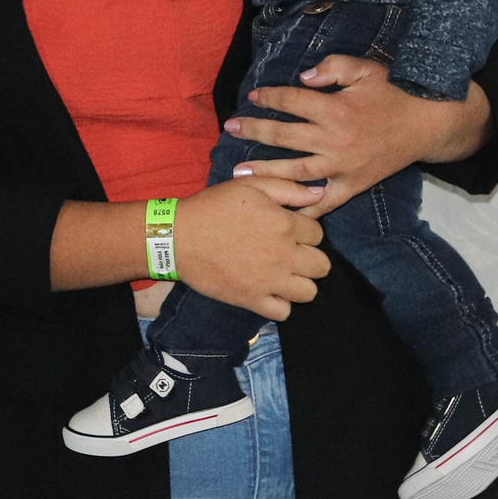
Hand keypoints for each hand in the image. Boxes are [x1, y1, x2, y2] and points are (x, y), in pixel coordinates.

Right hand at [171, 176, 331, 320]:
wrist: (176, 237)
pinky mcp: (252, 299)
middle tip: (289, 254)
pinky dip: (279, 304)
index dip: (304, 232)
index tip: (287, 232)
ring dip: (299, 283)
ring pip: (309, 292)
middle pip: (321, 266)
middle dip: (309, 259)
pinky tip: (268, 291)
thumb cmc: (211, 207)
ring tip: (281, 275)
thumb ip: (288, 188)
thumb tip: (320, 194)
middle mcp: (284, 255)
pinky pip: (283, 312)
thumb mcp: (249, 186)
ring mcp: (269, 281)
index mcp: (285, 225)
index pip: (319, 234)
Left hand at [226, 55, 490, 213]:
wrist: (427, 126)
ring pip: (296, 171)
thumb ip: (334, 67)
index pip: (292, 101)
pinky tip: (281, 213)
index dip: (270, 97)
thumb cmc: (394, 95)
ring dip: (265, 171)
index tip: (252, 96)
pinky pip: (325, 202)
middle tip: (230, 128)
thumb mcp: (368, 70)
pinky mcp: (352, 185)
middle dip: (255, 131)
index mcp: (336, 110)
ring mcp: (342, 166)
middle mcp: (335, 139)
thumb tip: (303, 76)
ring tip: (238, 172)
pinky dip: (304, 210)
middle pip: (285, 136)